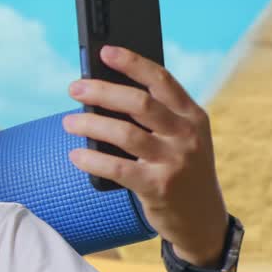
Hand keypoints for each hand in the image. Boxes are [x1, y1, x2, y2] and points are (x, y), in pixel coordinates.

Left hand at [63, 45, 228, 265]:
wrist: (202, 219)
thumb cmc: (181, 170)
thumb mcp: (181, 139)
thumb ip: (156, 117)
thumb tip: (105, 92)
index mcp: (192, 116)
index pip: (161, 80)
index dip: (132, 63)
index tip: (105, 52)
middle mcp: (186, 135)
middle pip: (139, 103)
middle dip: (102, 91)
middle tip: (75, 88)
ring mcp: (173, 161)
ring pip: (124, 133)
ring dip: (90, 124)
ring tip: (69, 122)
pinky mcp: (157, 187)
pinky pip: (117, 168)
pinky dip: (92, 159)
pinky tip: (76, 155)